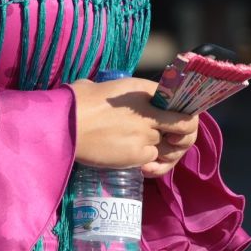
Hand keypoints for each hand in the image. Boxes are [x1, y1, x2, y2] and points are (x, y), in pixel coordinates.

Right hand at [70, 77, 200, 172]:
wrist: (66, 123)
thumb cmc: (79, 101)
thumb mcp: (107, 87)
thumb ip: (125, 94)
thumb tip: (116, 95)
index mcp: (145, 89)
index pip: (181, 101)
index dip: (184, 114)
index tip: (176, 122)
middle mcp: (152, 111)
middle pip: (183, 127)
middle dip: (180, 138)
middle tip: (171, 143)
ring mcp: (147, 133)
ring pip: (168, 146)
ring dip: (162, 151)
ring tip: (148, 153)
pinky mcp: (139, 154)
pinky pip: (153, 160)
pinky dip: (149, 163)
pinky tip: (137, 162)